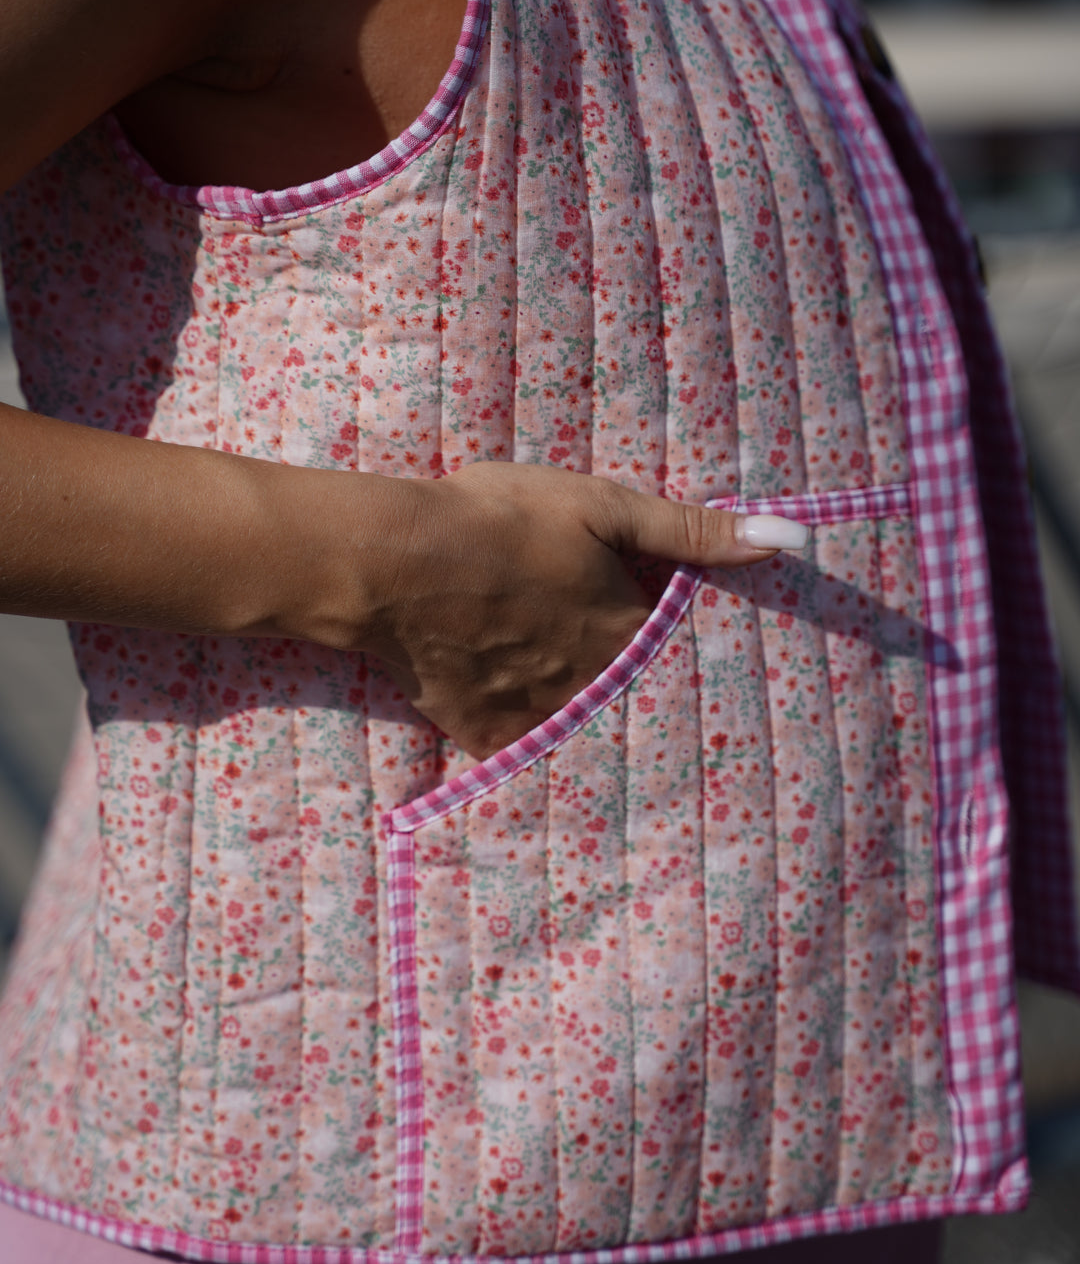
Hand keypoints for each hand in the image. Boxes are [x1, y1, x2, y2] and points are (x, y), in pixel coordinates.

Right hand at [353, 461, 805, 759]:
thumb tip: (794, 542)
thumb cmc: (498, 521)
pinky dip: (540, 750)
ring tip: (605, 725)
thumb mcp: (601, 506)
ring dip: (599, 725)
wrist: (391, 562)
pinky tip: (543, 742)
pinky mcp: (491, 738)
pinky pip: (531, 757)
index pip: (683, 655)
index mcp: (630, 633)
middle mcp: (597, 688)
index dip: (690, 649)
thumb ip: (695, 531)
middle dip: (649, 697)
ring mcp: (542, 718)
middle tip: (653, 695)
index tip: (702, 652)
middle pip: (639, 701)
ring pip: (589, 732)